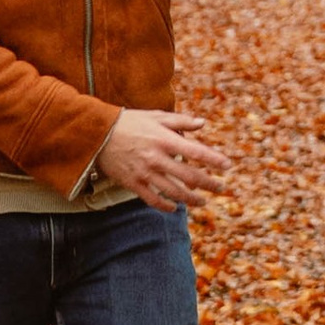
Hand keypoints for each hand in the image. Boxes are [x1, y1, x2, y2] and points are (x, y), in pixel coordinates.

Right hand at [92, 108, 229, 209]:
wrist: (97, 135)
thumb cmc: (129, 122)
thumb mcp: (155, 116)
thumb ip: (180, 121)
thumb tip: (203, 123)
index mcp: (164, 140)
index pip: (195, 152)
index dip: (213, 160)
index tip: (227, 166)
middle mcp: (156, 158)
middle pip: (189, 176)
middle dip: (208, 184)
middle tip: (221, 189)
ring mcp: (145, 173)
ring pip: (174, 192)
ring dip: (191, 199)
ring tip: (202, 202)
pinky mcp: (133, 184)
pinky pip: (153, 200)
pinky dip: (166, 206)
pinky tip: (176, 208)